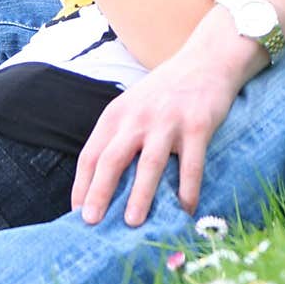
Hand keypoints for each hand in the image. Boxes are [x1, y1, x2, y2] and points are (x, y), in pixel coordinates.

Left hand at [71, 39, 241, 226]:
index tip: (78, 215)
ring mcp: (169, 121)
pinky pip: (191, 163)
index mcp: (116, 114)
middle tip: (92, 223)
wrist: (207, 60)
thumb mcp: (133, 108)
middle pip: (112, 159)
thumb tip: (103, 189)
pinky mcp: (198, 124)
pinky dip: (188, 189)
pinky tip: (186, 210)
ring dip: (140, 195)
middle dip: (100, 192)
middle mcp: (138, 117)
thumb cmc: (165, 92)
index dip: (82, 186)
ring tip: (133, 222)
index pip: (91, 155)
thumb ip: (119, 138)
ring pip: (150, 163)